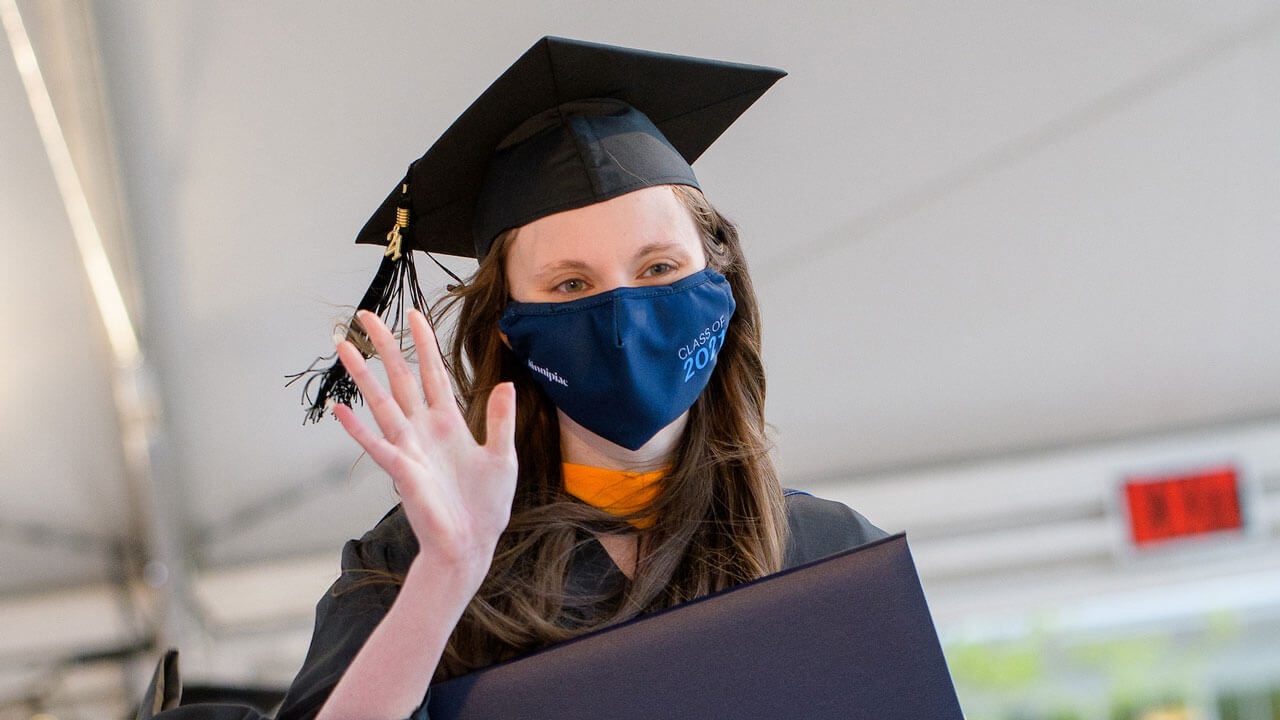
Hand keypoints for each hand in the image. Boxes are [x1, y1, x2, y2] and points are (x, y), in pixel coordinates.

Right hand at [332, 309, 517, 588]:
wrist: (472, 544)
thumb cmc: (486, 505)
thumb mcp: (503, 457)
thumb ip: (501, 420)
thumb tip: (506, 383)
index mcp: (450, 423)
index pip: (434, 373)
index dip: (425, 344)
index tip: (415, 314)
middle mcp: (424, 430)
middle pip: (401, 378)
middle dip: (385, 346)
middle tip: (366, 315)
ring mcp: (410, 448)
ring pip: (382, 402)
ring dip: (363, 375)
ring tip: (344, 346)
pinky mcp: (402, 472)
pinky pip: (376, 446)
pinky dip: (358, 429)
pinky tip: (340, 410)